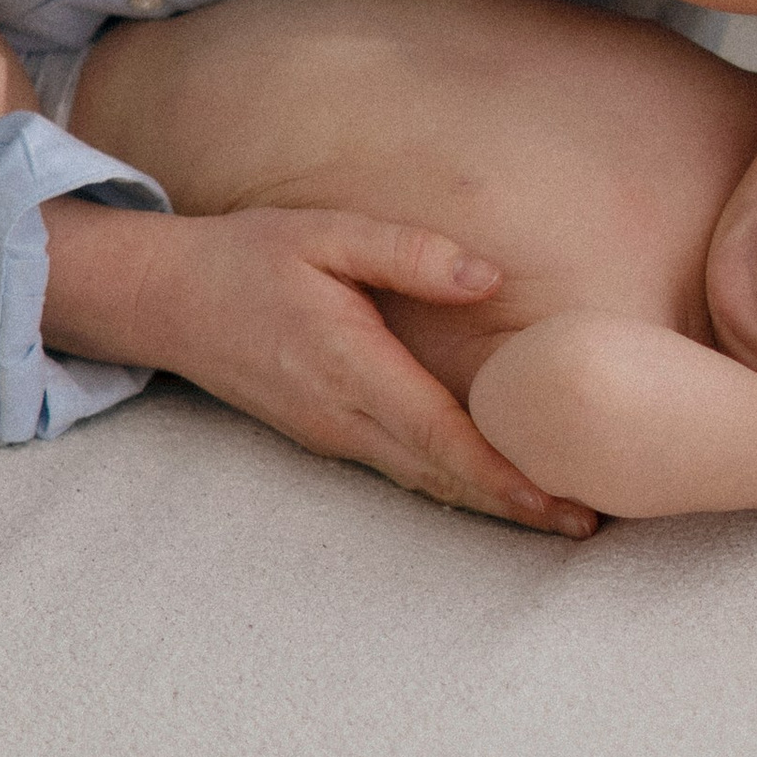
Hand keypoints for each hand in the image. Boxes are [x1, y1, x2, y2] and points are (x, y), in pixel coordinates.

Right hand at [44, 198, 598, 539]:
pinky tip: (492, 487)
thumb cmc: (246, 257)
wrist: (163, 300)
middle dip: (517, 505)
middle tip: (592, 523)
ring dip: (490, 503)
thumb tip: (488, 278)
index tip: (561, 499)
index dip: (504, 474)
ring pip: (424, 483)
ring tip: (561, 516)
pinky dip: (453, 485)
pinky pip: (402, 470)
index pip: (441, 436)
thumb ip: (408, 252)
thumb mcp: (324, 232)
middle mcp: (342, 417)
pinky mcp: (326, 435)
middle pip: (444, 477)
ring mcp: (331, 436)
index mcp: (350, 367)